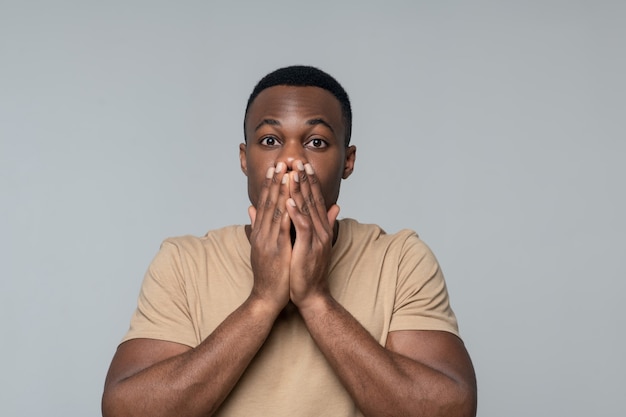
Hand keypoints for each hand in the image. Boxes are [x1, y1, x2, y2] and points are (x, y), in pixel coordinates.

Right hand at [248, 162, 291, 311]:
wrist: (265, 297)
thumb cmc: (269, 274)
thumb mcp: (261, 247)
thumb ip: (257, 226)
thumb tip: (252, 209)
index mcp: (260, 232)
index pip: (265, 204)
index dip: (270, 185)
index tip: (276, 168)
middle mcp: (262, 233)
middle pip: (268, 203)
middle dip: (275, 182)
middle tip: (281, 162)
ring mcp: (267, 241)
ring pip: (275, 211)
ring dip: (281, 191)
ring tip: (286, 174)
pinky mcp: (276, 250)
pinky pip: (281, 227)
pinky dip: (286, 211)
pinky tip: (290, 199)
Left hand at [285, 161, 338, 307]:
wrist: (312, 294)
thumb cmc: (308, 269)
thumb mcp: (315, 243)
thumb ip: (323, 223)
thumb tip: (335, 207)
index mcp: (320, 227)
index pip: (315, 199)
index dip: (309, 181)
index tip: (302, 164)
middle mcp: (321, 229)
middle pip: (312, 199)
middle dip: (304, 179)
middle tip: (298, 160)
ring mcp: (317, 238)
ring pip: (307, 209)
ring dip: (299, 190)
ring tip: (292, 172)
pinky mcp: (309, 248)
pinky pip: (302, 227)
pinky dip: (295, 213)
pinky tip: (288, 201)